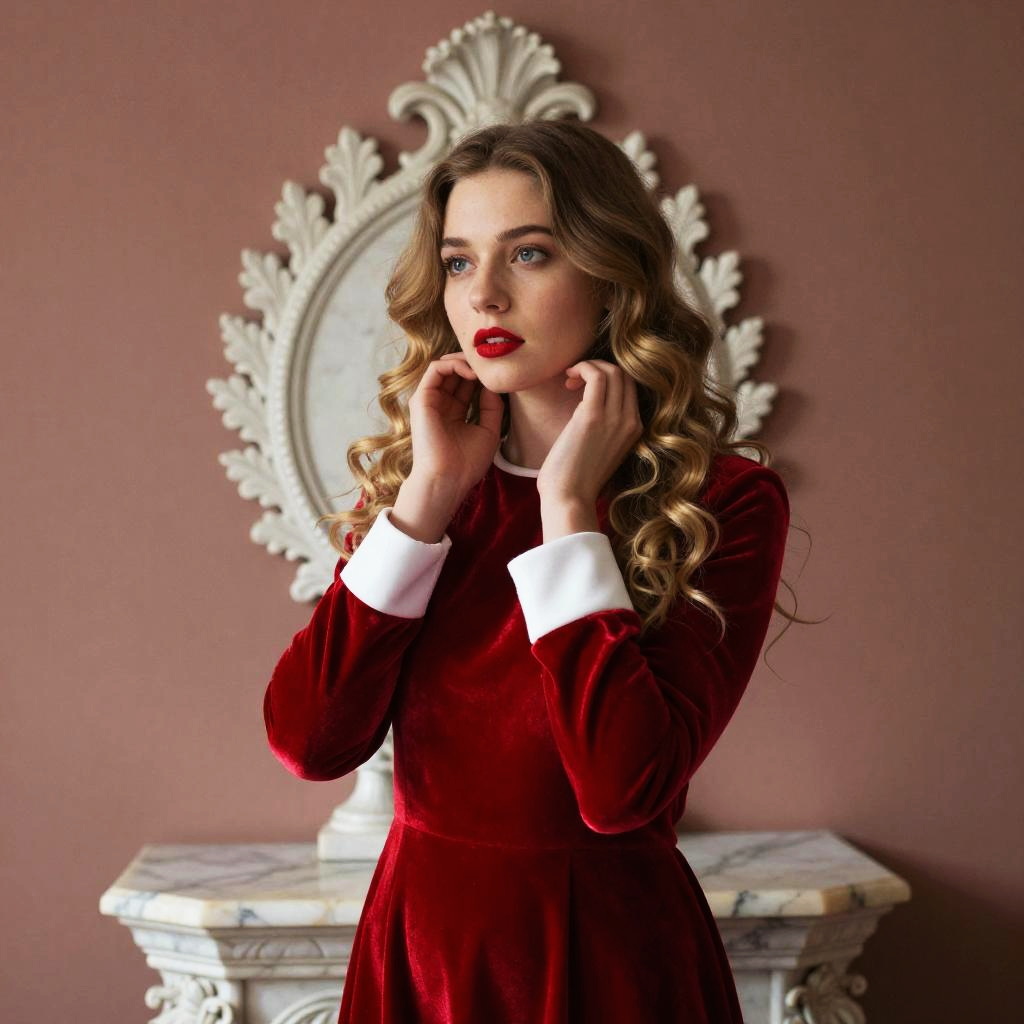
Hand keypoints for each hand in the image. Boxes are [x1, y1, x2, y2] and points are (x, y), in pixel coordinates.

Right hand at [405, 352, 504, 501]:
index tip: (500, 375)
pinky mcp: (421, 398)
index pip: (466, 383)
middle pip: (455, 372)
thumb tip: (493, 383)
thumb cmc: (467, 463)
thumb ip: (492, 406)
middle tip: (491, 364)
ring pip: (444, 365)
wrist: (448, 479)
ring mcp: (429, 401)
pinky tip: (473, 373)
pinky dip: (454, 364)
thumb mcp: (489, 430)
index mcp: (454, 413)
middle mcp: (440, 404)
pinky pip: (436, 369)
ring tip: (483, 367)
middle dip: (474, 363)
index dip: (482, 375)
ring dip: (465, 360)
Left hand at [536, 359, 642, 510]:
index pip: (630, 387)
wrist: (569, 499)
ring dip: (589, 366)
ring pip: (613, 371)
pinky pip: (596, 375)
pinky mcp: (593, 416)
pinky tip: (567, 378)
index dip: (609, 377)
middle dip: (599, 368)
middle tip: (575, 382)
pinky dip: (581, 368)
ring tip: (569, 380)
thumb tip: (586, 404)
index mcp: (634, 430)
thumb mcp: (600, 449)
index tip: (583, 387)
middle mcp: (630, 422)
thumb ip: (603, 427)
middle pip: (625, 375)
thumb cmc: (576, 479)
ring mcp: (615, 418)